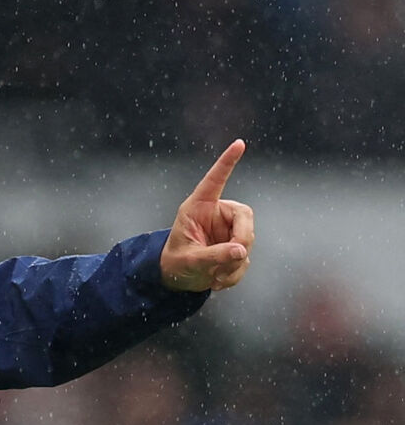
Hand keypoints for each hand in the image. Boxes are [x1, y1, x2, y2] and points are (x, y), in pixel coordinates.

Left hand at [160, 139, 253, 292]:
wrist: (179, 278)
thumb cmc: (176, 263)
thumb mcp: (190, 260)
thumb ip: (213, 255)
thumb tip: (241, 251)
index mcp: (199, 207)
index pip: (215, 181)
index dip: (227, 162)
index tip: (239, 143)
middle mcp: (218, 214)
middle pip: (245, 218)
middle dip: (242, 240)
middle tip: (234, 258)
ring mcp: (230, 229)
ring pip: (247, 241)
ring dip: (233, 264)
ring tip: (213, 277)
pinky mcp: (237, 245)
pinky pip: (245, 258)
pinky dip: (234, 274)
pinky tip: (217, 281)